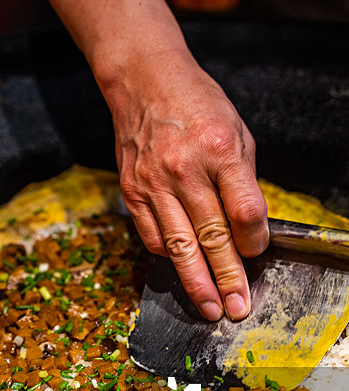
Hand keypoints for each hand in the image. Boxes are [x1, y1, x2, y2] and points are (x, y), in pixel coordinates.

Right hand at [109, 48, 268, 320]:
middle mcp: (185, 169)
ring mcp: (154, 182)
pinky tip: (181, 268)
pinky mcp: (132, 190)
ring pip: (179, 244)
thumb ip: (243, 179)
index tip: (257, 252)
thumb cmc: (197, 104)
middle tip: (236, 308)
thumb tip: (248, 227)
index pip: (244, 211)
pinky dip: (168, 255)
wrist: (144, 83)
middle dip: (228, 277)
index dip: (255, 240)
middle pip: (212, 236)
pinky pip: (151, 234)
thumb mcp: (237, 130)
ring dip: (196, 281)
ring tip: (208, 308)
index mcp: (221, 150)